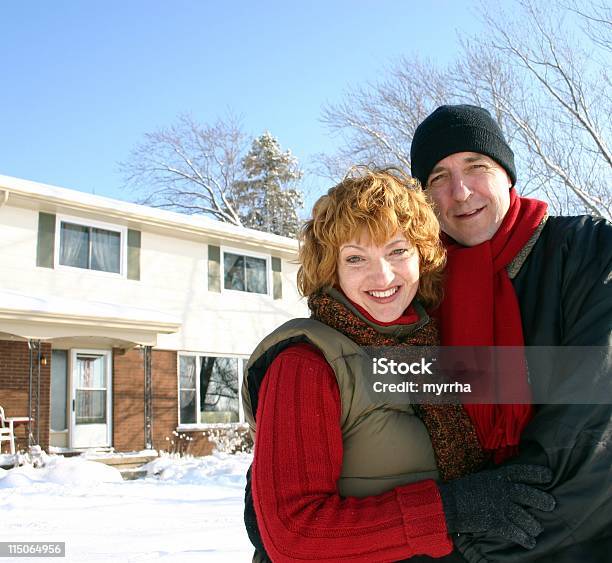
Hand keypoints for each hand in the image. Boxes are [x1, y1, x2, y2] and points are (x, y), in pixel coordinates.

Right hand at [439, 464, 555, 548]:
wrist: (448, 503)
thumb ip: (497, 480)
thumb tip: (511, 483)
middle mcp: (502, 490)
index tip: (549, 476)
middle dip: (543, 500)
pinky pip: (515, 532)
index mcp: (498, 476)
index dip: (537, 473)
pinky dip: (524, 538)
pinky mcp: (495, 522)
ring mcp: (500, 506)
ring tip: (537, 529)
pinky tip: (530, 542)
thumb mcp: (481, 478)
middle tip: (551, 504)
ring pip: (525, 516)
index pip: (522, 472)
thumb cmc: (463, 490)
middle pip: (529, 494)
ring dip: (534, 525)